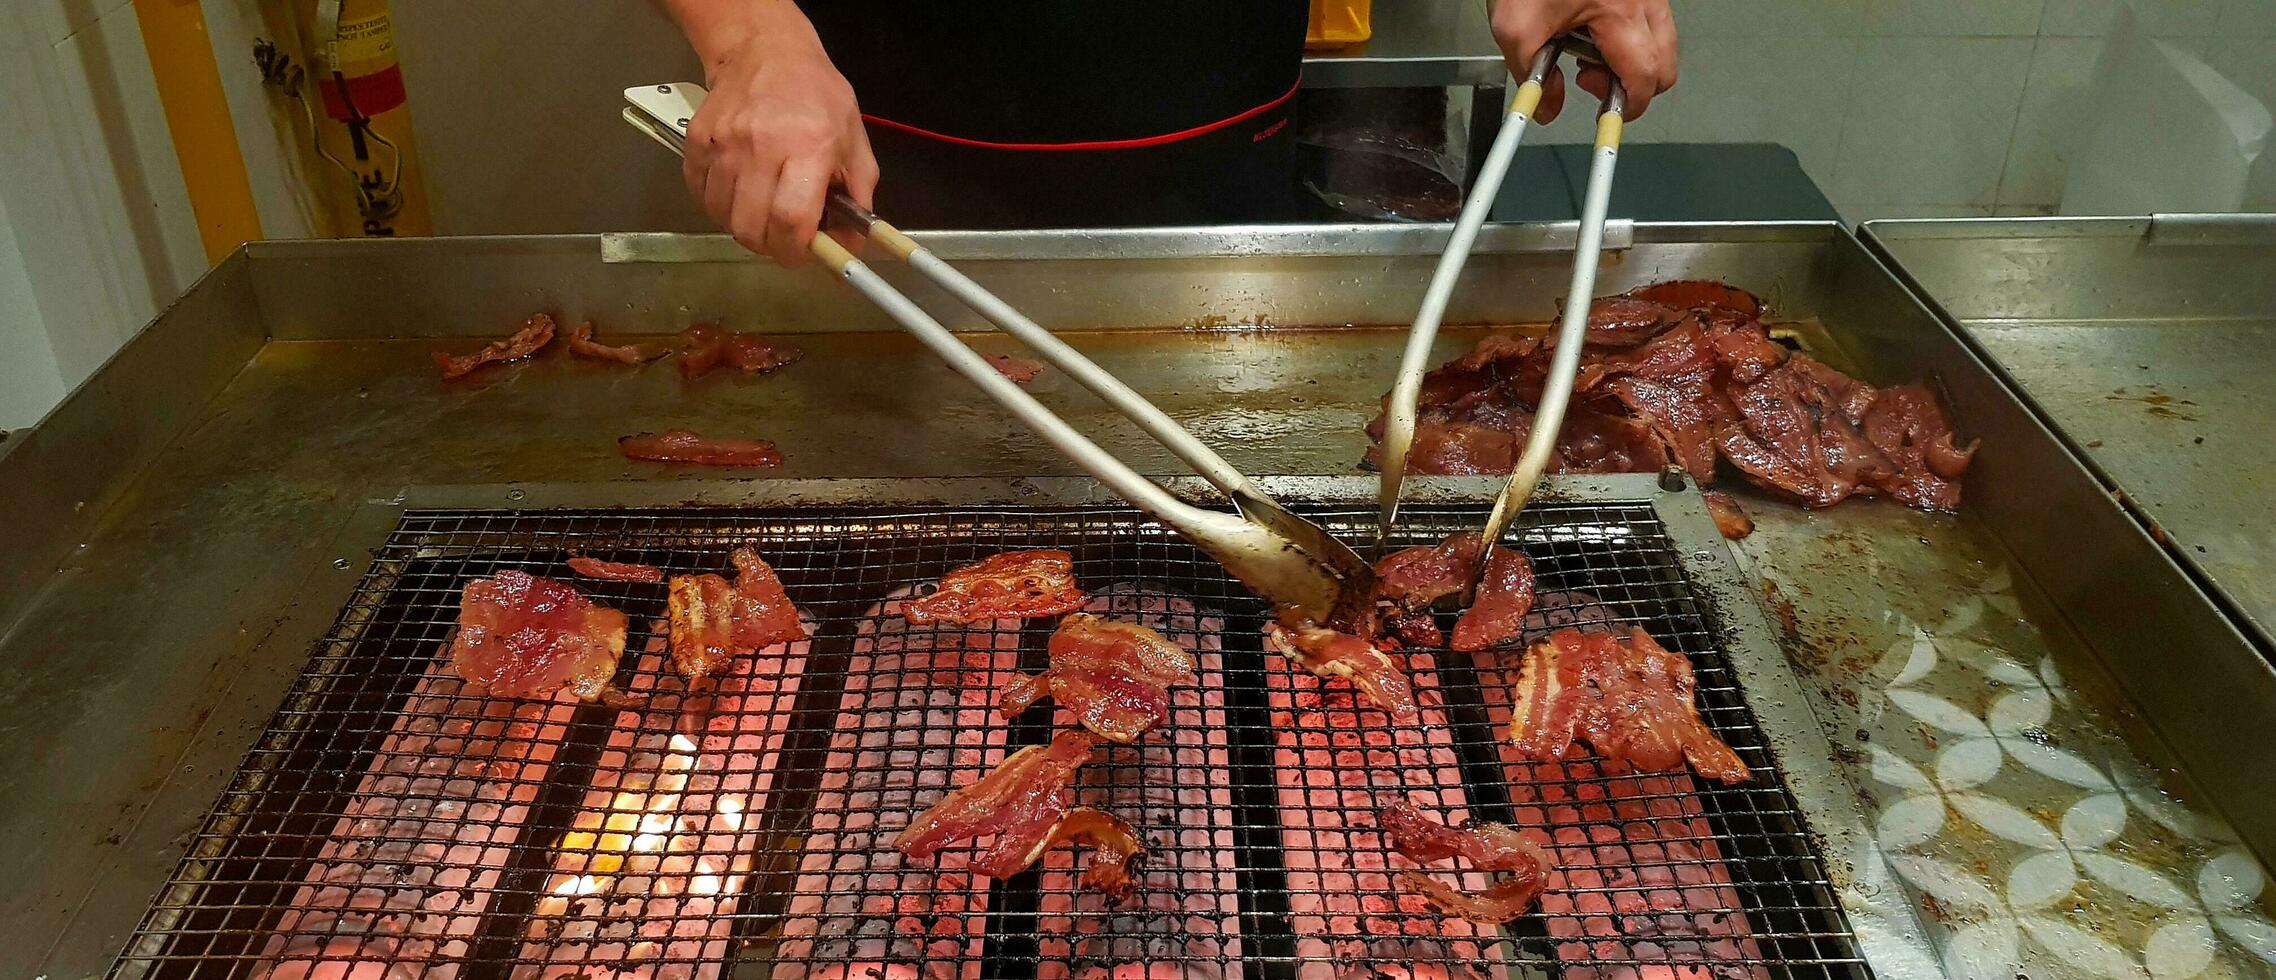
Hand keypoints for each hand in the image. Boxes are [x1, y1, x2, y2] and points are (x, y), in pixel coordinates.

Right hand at [680, 11, 876, 265]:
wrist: (765, 50)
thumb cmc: (815, 94)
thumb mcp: (854, 140)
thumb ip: (858, 195)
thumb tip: (850, 245)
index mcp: (808, 147)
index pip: (791, 219)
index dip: (794, 250)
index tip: (800, 253)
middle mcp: (762, 146)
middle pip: (751, 226)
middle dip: (768, 245)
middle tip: (780, 237)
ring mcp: (724, 143)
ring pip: (723, 216)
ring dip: (742, 226)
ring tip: (760, 211)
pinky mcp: (698, 140)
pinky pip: (700, 194)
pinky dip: (717, 205)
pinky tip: (738, 193)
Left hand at [1489, 0, 1677, 121]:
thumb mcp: (1515, 28)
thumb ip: (1533, 77)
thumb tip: (1548, 108)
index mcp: (1620, 15)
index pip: (1645, 80)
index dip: (1628, 109)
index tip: (1606, 121)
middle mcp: (1644, 1)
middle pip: (1664, 67)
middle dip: (1631, 86)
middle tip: (1589, 79)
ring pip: (1660, 44)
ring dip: (1628, 60)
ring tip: (1585, 49)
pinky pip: (1649, 21)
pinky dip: (1626, 36)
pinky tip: (1589, 26)